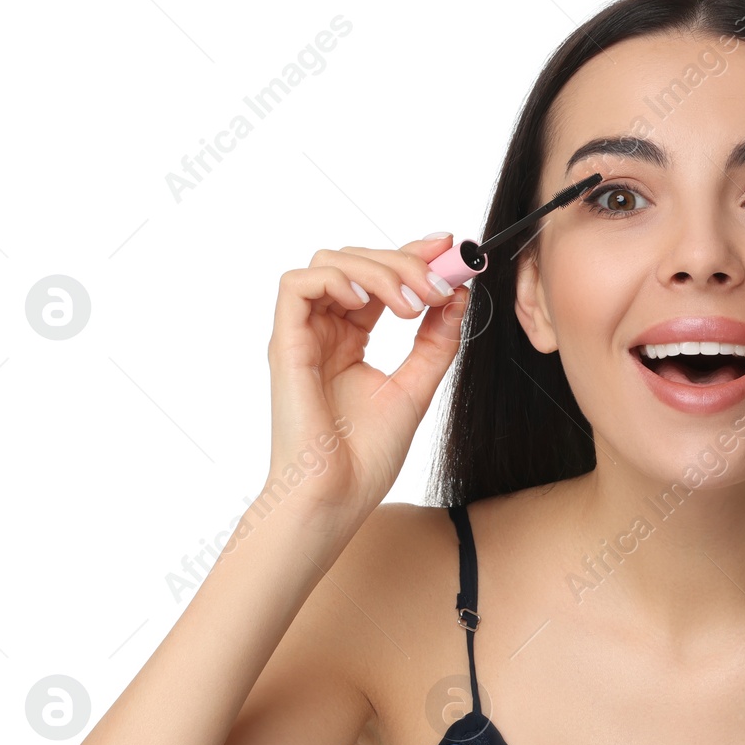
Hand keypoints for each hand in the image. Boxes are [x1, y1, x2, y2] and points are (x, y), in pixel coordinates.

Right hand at [265, 235, 468, 525]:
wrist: (335, 496)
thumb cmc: (366, 457)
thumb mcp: (416, 388)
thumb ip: (436, 342)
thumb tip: (459, 295)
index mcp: (350, 340)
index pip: (379, 278)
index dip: (413, 255)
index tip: (451, 248)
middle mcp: (325, 331)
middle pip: (357, 260)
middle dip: (405, 261)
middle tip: (441, 283)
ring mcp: (303, 335)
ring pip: (330, 262)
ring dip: (379, 269)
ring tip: (413, 304)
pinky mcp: (285, 343)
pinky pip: (297, 285)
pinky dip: (337, 279)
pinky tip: (370, 302)